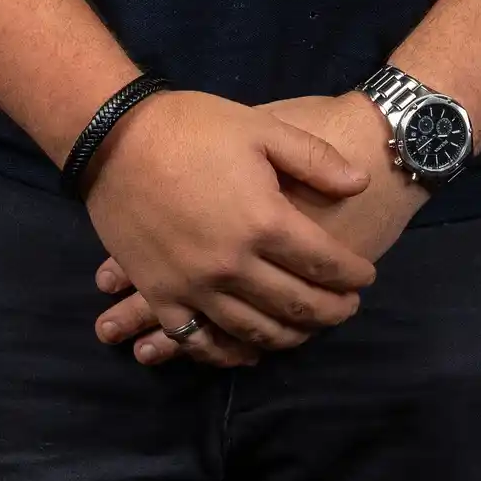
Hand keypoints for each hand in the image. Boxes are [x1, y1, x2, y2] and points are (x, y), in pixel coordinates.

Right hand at [77, 92, 376, 365]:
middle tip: (348, 309)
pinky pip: (199, 340)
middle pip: (296, 304)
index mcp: (264, 222)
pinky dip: (227, 353)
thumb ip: (315, 159)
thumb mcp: (262, 128)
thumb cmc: (192, 127)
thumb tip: (360, 184)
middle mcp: (234, 265)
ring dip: (289, 337)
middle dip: (331, 311)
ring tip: (308, 330)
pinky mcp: (160, 294)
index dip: (352, 274)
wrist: (114, 139)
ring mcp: (194, 286)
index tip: (366, 276)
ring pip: (254, 330)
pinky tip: (248, 353)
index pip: (324, 263)